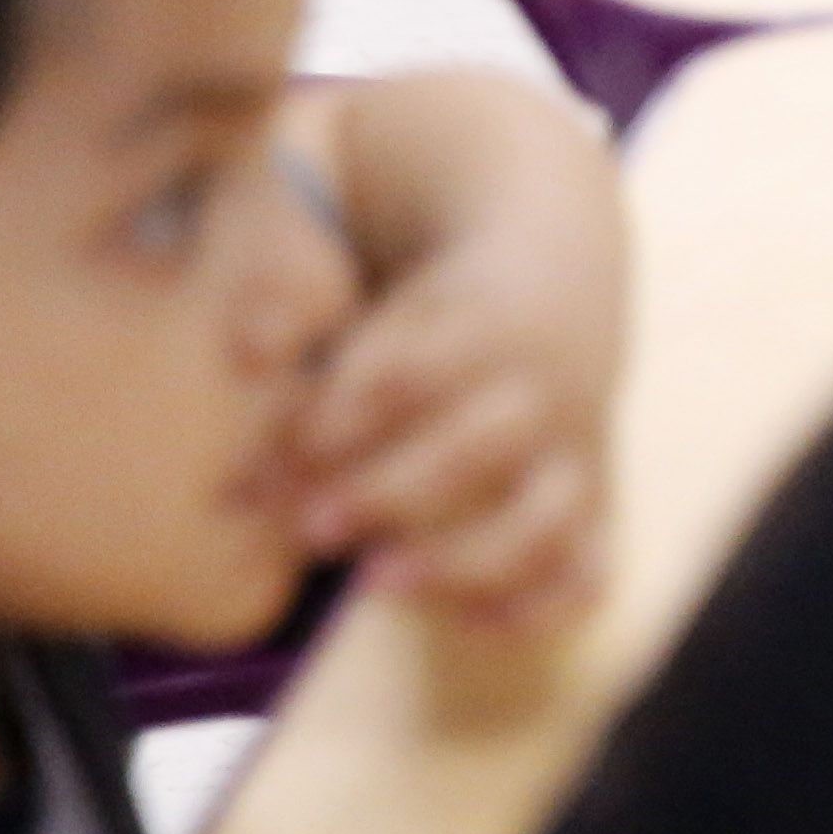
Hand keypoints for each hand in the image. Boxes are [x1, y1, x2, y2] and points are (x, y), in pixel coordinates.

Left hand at [282, 82, 624, 632]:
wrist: (551, 232)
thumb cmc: (413, 244)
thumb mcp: (348, 211)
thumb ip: (282, 266)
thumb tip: (245, 354)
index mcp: (481, 310)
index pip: (411, 369)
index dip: (340, 415)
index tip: (282, 445)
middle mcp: (537, 381)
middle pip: (477, 444)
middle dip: (390, 491)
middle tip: (309, 527)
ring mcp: (569, 443)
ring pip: (544, 516)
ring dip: (466, 560)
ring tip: (377, 583)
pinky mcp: (585, 492)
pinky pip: (587, 564)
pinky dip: (542, 603)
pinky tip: (472, 623)